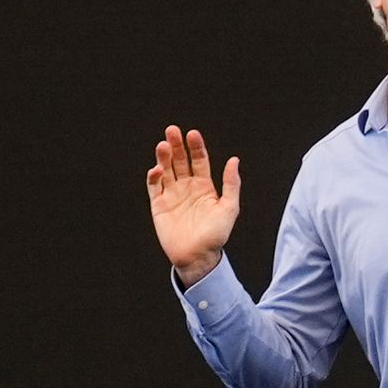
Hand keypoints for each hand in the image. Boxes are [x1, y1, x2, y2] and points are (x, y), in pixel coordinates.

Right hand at [147, 125, 242, 284]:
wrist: (198, 257)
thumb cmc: (215, 235)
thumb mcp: (229, 208)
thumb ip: (231, 184)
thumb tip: (234, 160)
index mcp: (204, 185)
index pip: (199, 160)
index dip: (196, 147)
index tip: (193, 134)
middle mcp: (187, 187)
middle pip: (180, 160)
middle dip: (176, 145)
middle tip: (172, 130)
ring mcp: (172, 194)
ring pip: (166, 169)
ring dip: (163, 157)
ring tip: (163, 145)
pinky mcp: (159, 205)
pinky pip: (154, 187)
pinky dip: (154, 177)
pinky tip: (157, 169)